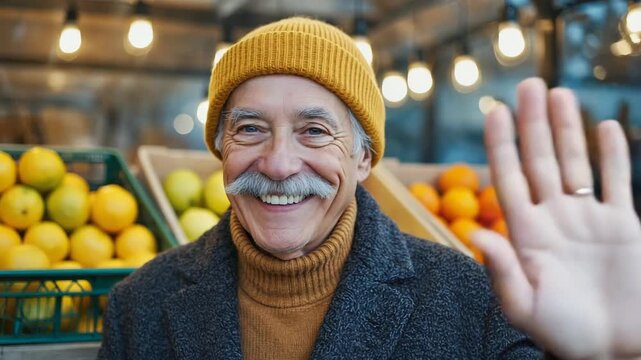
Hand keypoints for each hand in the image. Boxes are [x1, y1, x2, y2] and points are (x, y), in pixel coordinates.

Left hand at [473, 78, 640, 359]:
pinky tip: (604, 128)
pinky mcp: (623, 226)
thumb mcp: (524, 306)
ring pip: (575, 163)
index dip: (501, 145)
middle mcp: (554, 219)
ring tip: (558, 94)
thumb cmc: (564, 334)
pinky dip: (612, 156)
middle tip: (528, 85)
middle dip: (533, 123)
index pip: (509, 179)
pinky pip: (617, 183)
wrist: (616, 349)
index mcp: (527, 234)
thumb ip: (501, 269)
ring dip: (567, 129)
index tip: (494, 112)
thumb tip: (475, 233)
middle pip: (540, 161)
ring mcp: (588, 220)